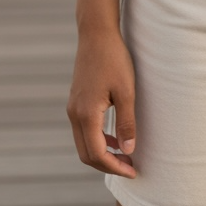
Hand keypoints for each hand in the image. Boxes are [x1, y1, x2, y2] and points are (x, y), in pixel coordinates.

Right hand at [66, 28, 137, 178]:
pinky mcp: (76, 101)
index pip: (97, 154)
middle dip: (107, 165)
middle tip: (130, 167)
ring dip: (102, 153)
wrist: (96, 34)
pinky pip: (83, 130)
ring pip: (83, 143)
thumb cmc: (114, 59)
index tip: (133, 171)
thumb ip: (127, 122)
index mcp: (86, 114)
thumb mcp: (126, 91)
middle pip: (87, 154)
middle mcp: (75, 114)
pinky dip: (97, 140)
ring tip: (124, 155)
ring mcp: (73, 108)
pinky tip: (115, 137)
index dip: (115, 167)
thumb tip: (128, 150)